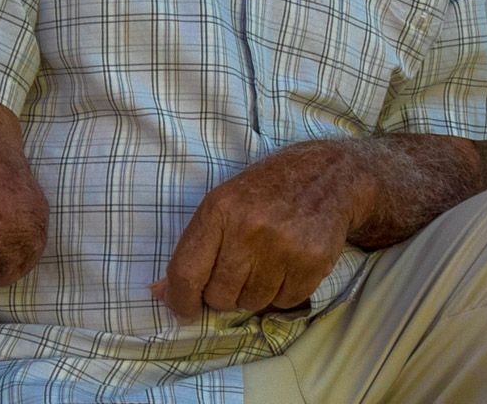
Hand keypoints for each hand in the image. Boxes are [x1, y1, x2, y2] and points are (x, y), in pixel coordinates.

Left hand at [155, 143, 373, 320]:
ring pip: (252, 303)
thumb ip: (192, 248)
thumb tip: (159, 292)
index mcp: (219, 209)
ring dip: (255, 292)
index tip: (185, 310)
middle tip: (240, 269)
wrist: (327, 176)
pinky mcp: (312, 261)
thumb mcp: (222, 205)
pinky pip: (284, 303)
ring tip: (267, 261)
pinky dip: (283, 292)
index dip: (181, 301)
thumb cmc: (265, 192)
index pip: (186, 272)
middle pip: (219, 296)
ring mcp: (283, 245)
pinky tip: (289, 264)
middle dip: (225, 292)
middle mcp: (250, 227)